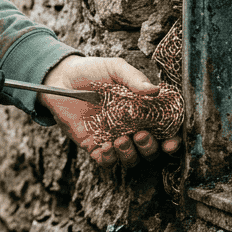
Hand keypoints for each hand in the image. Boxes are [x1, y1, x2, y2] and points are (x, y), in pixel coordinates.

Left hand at [40, 56, 182, 167]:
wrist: (60, 78)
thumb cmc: (92, 71)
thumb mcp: (115, 69)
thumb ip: (134, 79)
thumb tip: (155, 91)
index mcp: (142, 110)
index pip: (164, 129)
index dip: (172, 139)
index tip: (171, 143)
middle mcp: (131, 127)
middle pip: (150, 150)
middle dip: (150, 148)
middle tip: (140, 135)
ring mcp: (113, 138)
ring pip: (131, 159)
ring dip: (130, 154)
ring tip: (121, 140)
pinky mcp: (94, 146)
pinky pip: (107, 162)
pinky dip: (110, 159)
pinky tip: (106, 147)